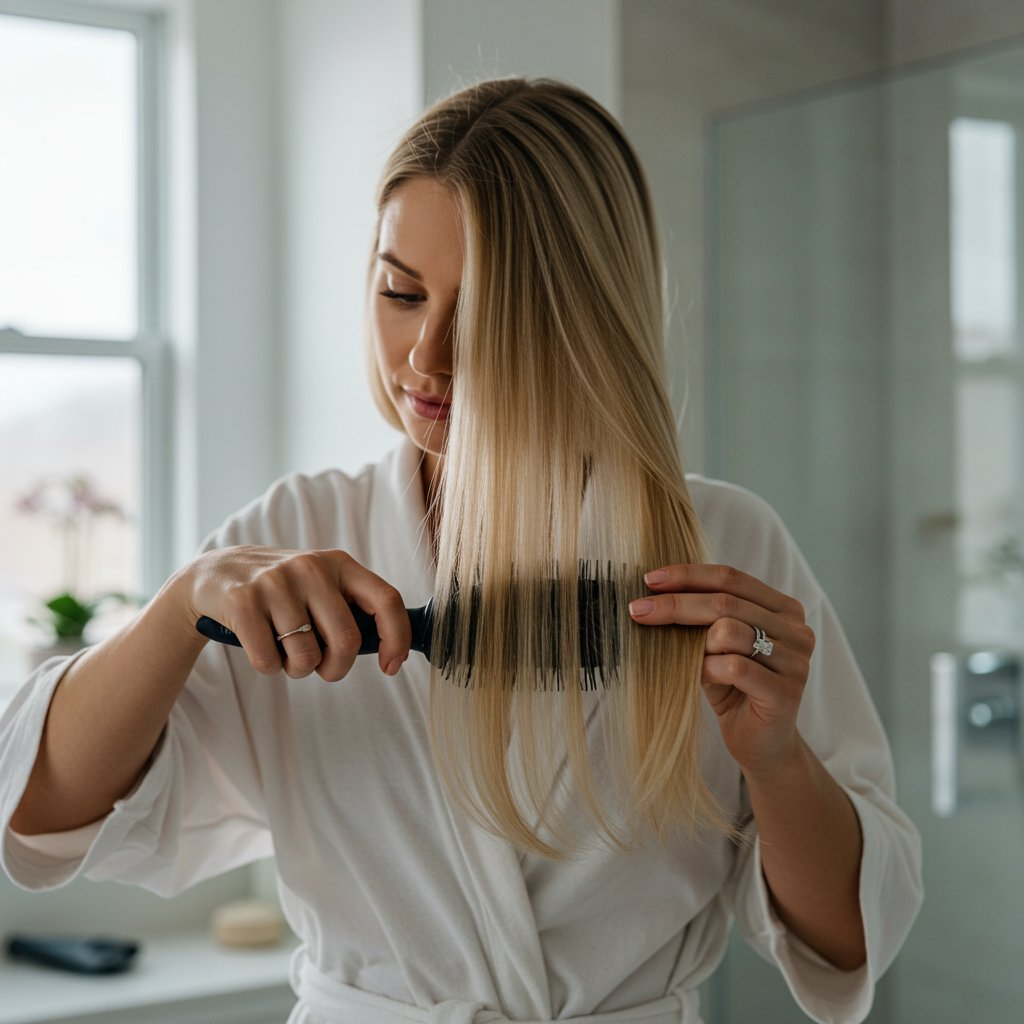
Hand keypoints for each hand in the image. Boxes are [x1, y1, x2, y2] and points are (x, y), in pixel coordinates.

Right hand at [185, 546, 411, 680]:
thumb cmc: (283, 591)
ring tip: (285, 650)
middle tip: (322, 668)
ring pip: (306, 657)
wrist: (217, 573)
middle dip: (337, 668)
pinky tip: (261, 645)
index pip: (386, 600)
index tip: (391, 666)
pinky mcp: (243, 601)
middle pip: (347, 640)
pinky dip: (269, 667)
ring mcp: (275, 582)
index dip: (396, 638)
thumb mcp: (322, 585)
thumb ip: (354, 610)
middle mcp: (311, 567)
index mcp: (339, 563)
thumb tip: (393, 650)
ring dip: (298, 669)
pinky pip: (269, 662)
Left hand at [628, 564, 814, 773]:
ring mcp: (795, 660)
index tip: (650, 579)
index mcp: (782, 608)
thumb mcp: (715, 646)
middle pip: (725, 602)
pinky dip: (706, 669)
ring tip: (684, 659)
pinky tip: (696, 677)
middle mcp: (796, 629)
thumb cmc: (733, 688)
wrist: (761, 745)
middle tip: (637, 610)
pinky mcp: (786, 691)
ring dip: (695, 643)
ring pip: (728, 631)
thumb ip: (701, 618)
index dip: (688, 575)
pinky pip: (733, 667)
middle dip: (675, 604)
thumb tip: (652, 592)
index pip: (730, 577)